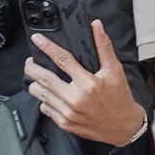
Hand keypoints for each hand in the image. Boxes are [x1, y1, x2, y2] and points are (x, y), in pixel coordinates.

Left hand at [25, 20, 146, 146]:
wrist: (123, 127)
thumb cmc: (120, 98)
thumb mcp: (115, 71)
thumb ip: (104, 48)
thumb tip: (96, 26)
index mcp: (89, 83)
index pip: (63, 60)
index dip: (47, 47)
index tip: (37, 39)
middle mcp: (76, 98)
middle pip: (43, 78)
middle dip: (31, 67)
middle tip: (30, 62)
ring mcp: (68, 112)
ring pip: (39, 93)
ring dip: (36, 83)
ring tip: (39, 78)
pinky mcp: (64, 123)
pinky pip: (45, 108)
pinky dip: (45, 100)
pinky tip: (52, 95)